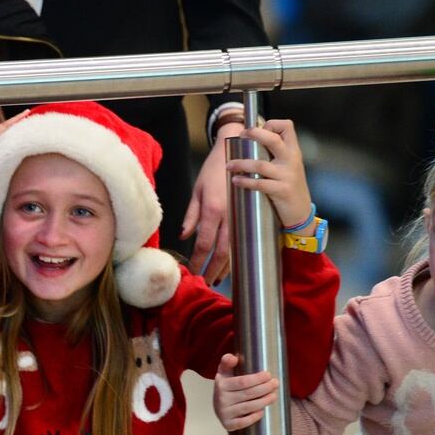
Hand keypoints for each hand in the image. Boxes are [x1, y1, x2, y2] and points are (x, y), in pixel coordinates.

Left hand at [182, 122, 238, 284]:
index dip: (198, 260)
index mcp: (213, 208)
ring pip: (236, 248)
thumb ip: (191, 214)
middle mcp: (229, 215)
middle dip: (213, 270)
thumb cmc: (214, 169)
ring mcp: (241, 215)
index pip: (204, 243)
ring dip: (227, 267)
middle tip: (205, 283)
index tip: (192, 272)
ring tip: (217, 279)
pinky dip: (237, 254)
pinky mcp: (250, 214)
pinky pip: (244, 240)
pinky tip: (232, 263)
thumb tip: (184, 236)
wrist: (238, 151)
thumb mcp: (197, 189)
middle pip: (222, 251)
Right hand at [214, 353, 279, 432]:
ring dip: (264, 401)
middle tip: (276, 384)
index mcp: (221, 385)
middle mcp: (221, 399)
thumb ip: (227, 361)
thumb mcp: (224, 372)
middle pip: (248, 394)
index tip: (269, 375)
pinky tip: (262, 411)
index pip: (243, 381)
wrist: (219, 406)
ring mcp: (224, 413)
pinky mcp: (228, 424)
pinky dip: (253, 417)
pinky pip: (242, 422)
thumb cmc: (227, 387)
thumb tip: (234, 358)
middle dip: (265, 388)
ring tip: (274, 396)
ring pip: (248, 407)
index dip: (258, 379)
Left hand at [226, 120, 313, 230]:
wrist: (301, 213)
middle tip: (241, 135)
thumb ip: (276, 154)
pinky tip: (236, 180)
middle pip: (273, 139)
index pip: (287, 126)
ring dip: (241, 163)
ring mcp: (287, 175)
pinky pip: (259, 184)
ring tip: (229, 165)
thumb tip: (252, 142)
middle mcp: (291, 160)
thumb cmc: (290, 188)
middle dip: (255, 133)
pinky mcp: (281, 191)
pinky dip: (245, 181)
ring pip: (260, 164)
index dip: (271, 123)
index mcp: (293, 151)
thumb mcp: (288, 166)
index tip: (256, 129)